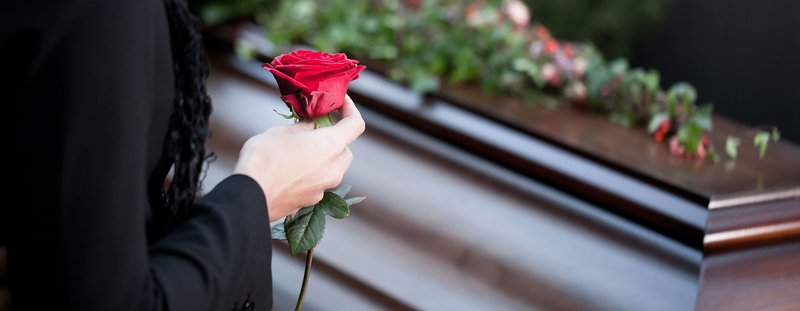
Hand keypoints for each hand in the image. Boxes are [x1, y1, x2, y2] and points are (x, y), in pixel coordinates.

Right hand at [233, 95, 364, 221]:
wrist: (250, 196)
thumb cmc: (264, 159)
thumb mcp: (281, 132)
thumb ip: (303, 128)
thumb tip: (311, 126)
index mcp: (330, 146)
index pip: (355, 125)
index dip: (351, 110)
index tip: (341, 103)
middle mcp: (333, 169)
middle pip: (345, 150)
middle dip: (334, 139)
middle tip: (315, 129)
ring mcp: (324, 188)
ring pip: (332, 168)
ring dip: (322, 157)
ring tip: (298, 150)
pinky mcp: (312, 201)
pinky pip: (318, 183)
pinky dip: (311, 174)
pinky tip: (290, 170)